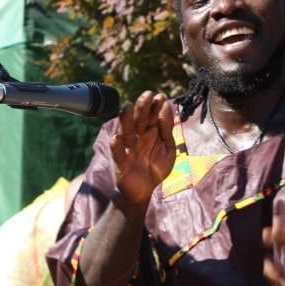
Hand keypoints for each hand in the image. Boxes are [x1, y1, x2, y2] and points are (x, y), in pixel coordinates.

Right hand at [109, 91, 175, 207]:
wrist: (144, 192)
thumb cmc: (156, 168)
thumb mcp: (168, 148)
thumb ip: (167, 129)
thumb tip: (168, 107)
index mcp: (150, 132)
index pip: (152, 115)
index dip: (155, 106)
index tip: (161, 96)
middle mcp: (138, 137)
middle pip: (138, 119)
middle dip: (142, 107)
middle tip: (148, 94)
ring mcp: (128, 148)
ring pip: (125, 131)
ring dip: (126, 120)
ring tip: (127, 108)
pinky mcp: (121, 163)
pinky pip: (118, 153)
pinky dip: (116, 146)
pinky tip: (116, 138)